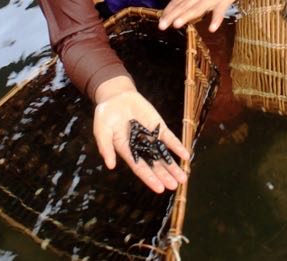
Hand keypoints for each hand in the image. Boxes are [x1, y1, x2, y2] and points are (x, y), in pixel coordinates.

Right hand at [93, 76, 189, 192]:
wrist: (116, 97)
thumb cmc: (106, 115)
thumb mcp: (101, 130)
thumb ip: (105, 147)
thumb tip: (110, 165)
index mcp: (127, 151)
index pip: (140, 168)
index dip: (150, 178)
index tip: (160, 189)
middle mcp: (141, 147)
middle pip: (155, 165)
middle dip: (165, 175)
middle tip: (175, 186)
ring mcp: (151, 137)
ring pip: (164, 154)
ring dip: (173, 166)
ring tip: (183, 178)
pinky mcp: (158, 127)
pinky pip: (169, 138)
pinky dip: (177, 146)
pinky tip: (185, 155)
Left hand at [159, 0, 258, 31]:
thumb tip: (182, 5)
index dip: (169, 10)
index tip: (160, 19)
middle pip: (184, 5)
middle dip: (172, 15)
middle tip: (162, 26)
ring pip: (197, 8)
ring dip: (187, 16)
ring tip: (177, 24)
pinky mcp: (224, 1)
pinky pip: (219, 12)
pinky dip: (216, 20)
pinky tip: (211, 28)